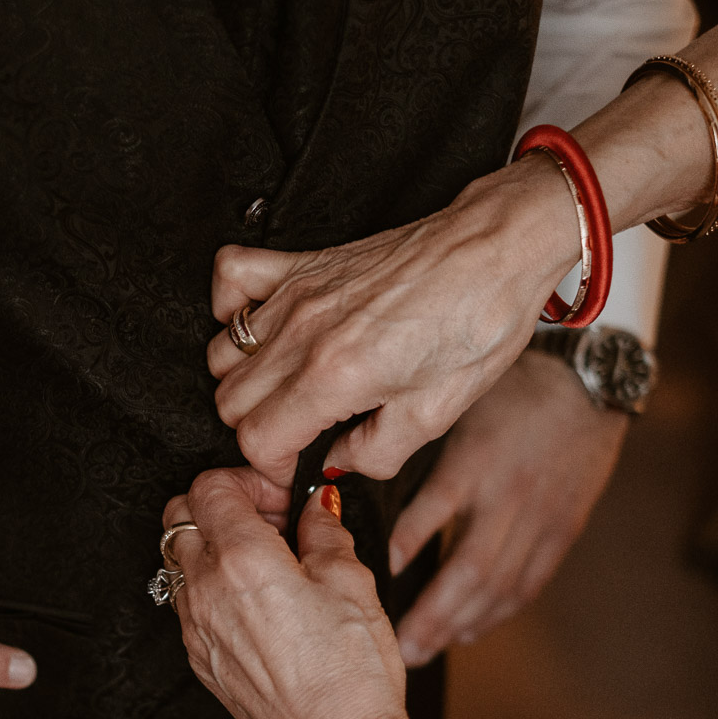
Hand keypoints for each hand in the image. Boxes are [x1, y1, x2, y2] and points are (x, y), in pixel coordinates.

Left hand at [162, 468, 437, 718]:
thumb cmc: (351, 675)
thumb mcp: (352, 583)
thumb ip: (324, 532)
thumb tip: (315, 508)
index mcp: (242, 561)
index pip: (208, 486)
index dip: (245, 480)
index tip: (278, 497)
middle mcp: (206, 591)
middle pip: (178, 516)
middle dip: (219, 505)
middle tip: (267, 521)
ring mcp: (196, 629)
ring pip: (177, 560)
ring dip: (212, 545)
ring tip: (265, 563)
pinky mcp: (200, 659)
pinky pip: (187, 603)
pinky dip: (210, 586)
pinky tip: (257, 602)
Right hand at [206, 155, 579, 486]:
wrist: (495, 252)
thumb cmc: (478, 322)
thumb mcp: (437, 414)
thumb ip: (375, 453)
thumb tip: (337, 461)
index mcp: (336, 375)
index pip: (257, 439)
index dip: (274, 466)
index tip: (297, 466)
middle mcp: (304, 332)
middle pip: (230, 401)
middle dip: (259, 429)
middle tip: (298, 434)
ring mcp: (296, 293)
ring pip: (222, 353)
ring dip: (246, 380)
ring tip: (286, 388)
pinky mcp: (302, 263)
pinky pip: (229, 277)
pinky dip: (229, 308)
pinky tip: (261, 328)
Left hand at [389, 352, 626, 665]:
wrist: (588, 380)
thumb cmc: (513, 384)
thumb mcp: (457, 401)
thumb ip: (416, 440)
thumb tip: (355, 471)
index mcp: (475, 459)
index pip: (431, 512)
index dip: (401, 549)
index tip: (368, 579)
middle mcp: (508, 496)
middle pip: (469, 569)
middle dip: (431, 614)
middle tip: (395, 648)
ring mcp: (540, 518)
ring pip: (499, 586)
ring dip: (460, 624)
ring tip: (423, 651)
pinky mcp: (563, 530)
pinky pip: (529, 583)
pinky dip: (497, 614)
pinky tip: (470, 633)